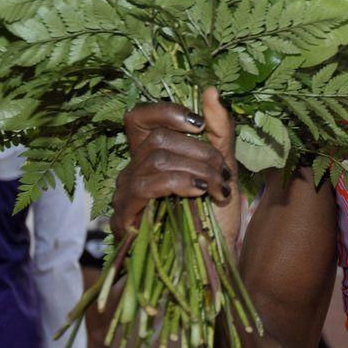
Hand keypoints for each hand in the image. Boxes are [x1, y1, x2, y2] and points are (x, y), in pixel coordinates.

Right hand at [111, 87, 238, 242]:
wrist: (215, 258)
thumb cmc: (215, 214)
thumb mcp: (223, 166)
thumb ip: (218, 129)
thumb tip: (211, 89)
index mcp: (152, 154)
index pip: (138, 117)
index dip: (165, 112)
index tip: (198, 125)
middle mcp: (132, 170)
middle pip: (159, 139)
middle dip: (201, 153)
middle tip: (223, 175)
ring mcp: (124, 194)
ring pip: (158, 160)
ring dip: (197, 171)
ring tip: (217, 190)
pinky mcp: (123, 217)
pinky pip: (145, 186)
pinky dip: (178, 183)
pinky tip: (197, 194)